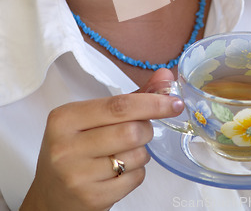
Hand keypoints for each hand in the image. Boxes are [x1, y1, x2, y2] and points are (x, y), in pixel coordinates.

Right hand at [20, 68, 183, 210]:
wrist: (51, 194)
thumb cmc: (76, 147)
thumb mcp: (93, 117)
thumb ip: (130, 97)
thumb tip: (166, 77)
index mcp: (65, 118)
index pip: (118, 106)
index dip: (152, 103)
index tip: (174, 103)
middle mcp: (67, 146)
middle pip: (131, 131)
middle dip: (146, 129)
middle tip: (140, 130)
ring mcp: (77, 176)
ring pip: (136, 156)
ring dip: (141, 152)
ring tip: (124, 153)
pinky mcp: (91, 199)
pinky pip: (135, 179)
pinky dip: (137, 172)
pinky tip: (120, 171)